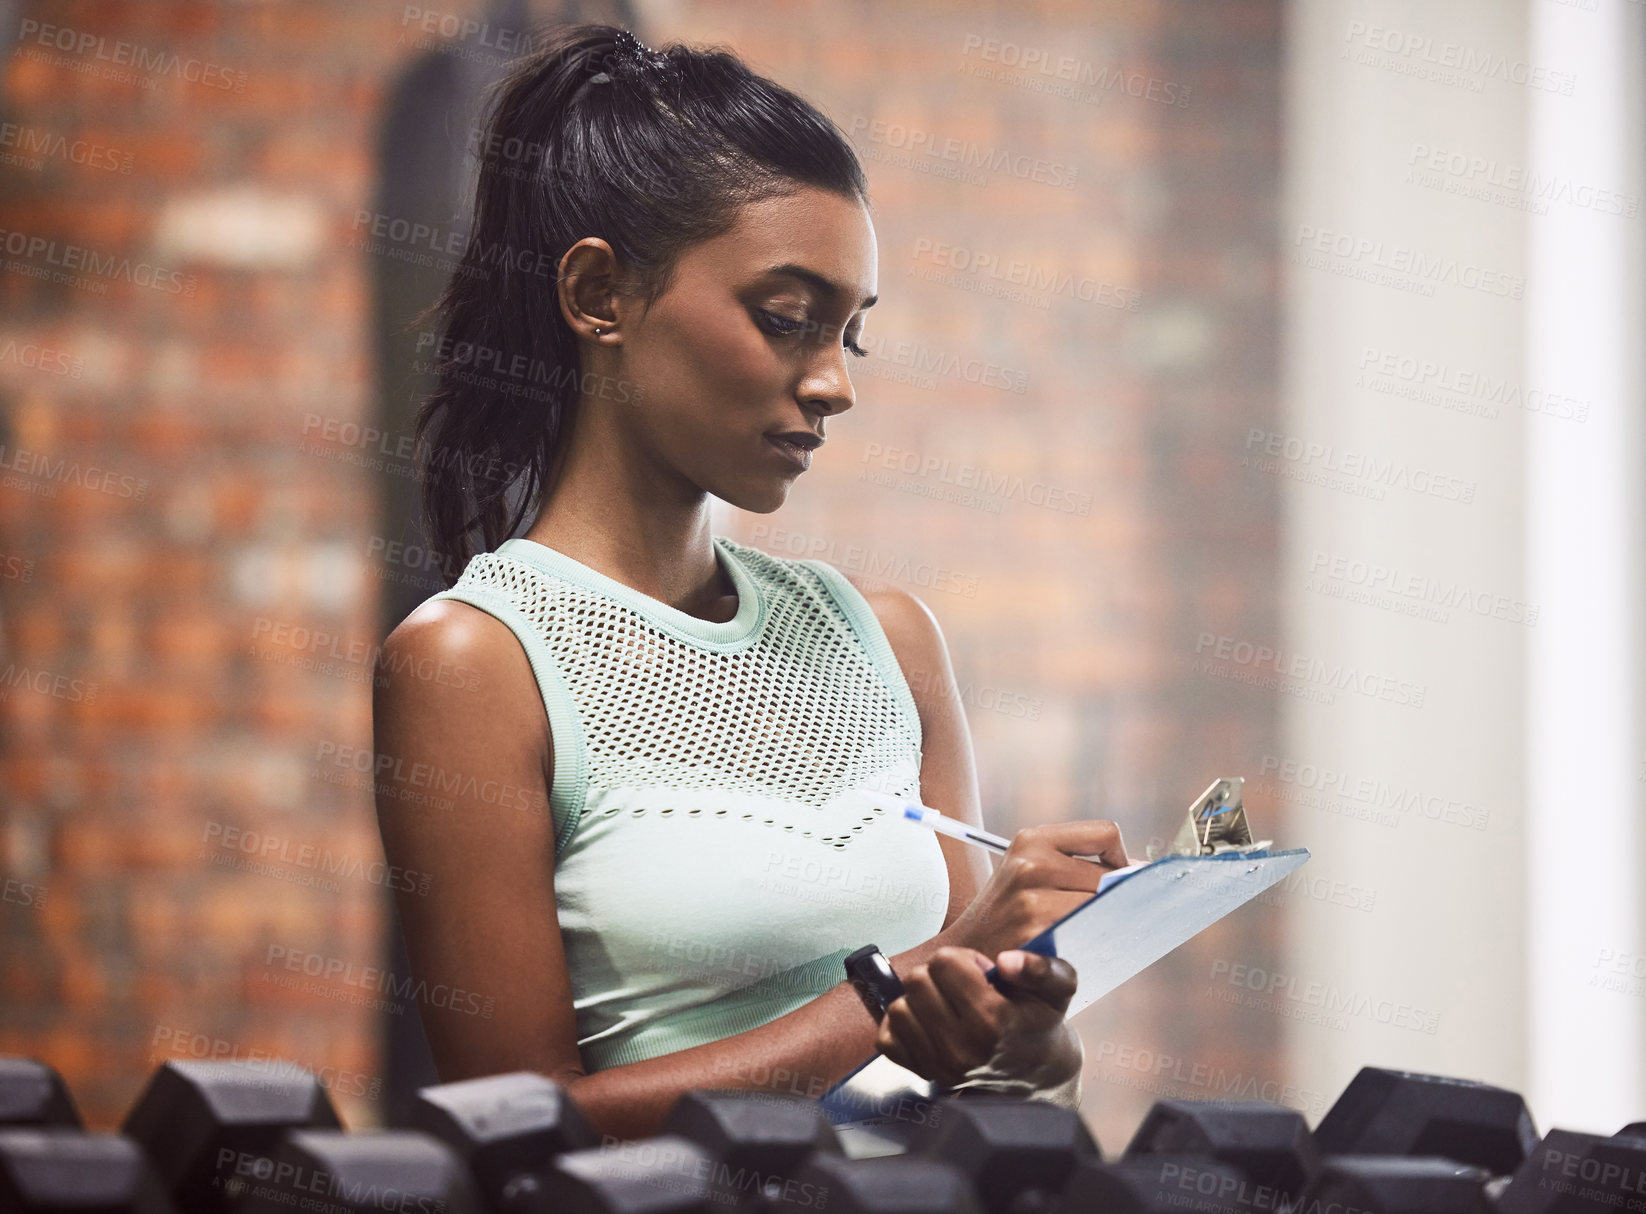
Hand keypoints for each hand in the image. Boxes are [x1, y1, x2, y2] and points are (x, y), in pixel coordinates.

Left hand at [874, 946, 1080, 1089]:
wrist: (1035, 1071)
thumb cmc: (1039, 1021)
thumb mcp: (1059, 987)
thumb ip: (1040, 968)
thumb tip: (1006, 961)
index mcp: (992, 1020)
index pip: (944, 962)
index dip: (963, 960)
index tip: (982, 974)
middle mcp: (962, 1047)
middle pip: (917, 981)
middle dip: (939, 975)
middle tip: (965, 988)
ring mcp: (939, 1065)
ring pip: (899, 1007)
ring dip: (920, 999)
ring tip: (949, 1005)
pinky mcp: (923, 1074)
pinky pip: (887, 1037)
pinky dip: (904, 1024)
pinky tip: (930, 1022)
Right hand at [942, 820, 1130, 956]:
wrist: (965, 959)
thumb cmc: (1009, 919)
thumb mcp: (1029, 875)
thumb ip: (1077, 866)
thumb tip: (1140, 871)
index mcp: (1031, 840)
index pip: (1106, 834)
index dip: (1119, 860)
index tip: (1113, 884)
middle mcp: (1031, 864)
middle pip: (1110, 877)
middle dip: (1113, 900)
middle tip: (1097, 921)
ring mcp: (1033, 900)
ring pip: (1104, 908)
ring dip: (1105, 925)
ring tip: (1085, 937)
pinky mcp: (1038, 935)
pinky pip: (1091, 934)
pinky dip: (1094, 943)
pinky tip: (1079, 951)